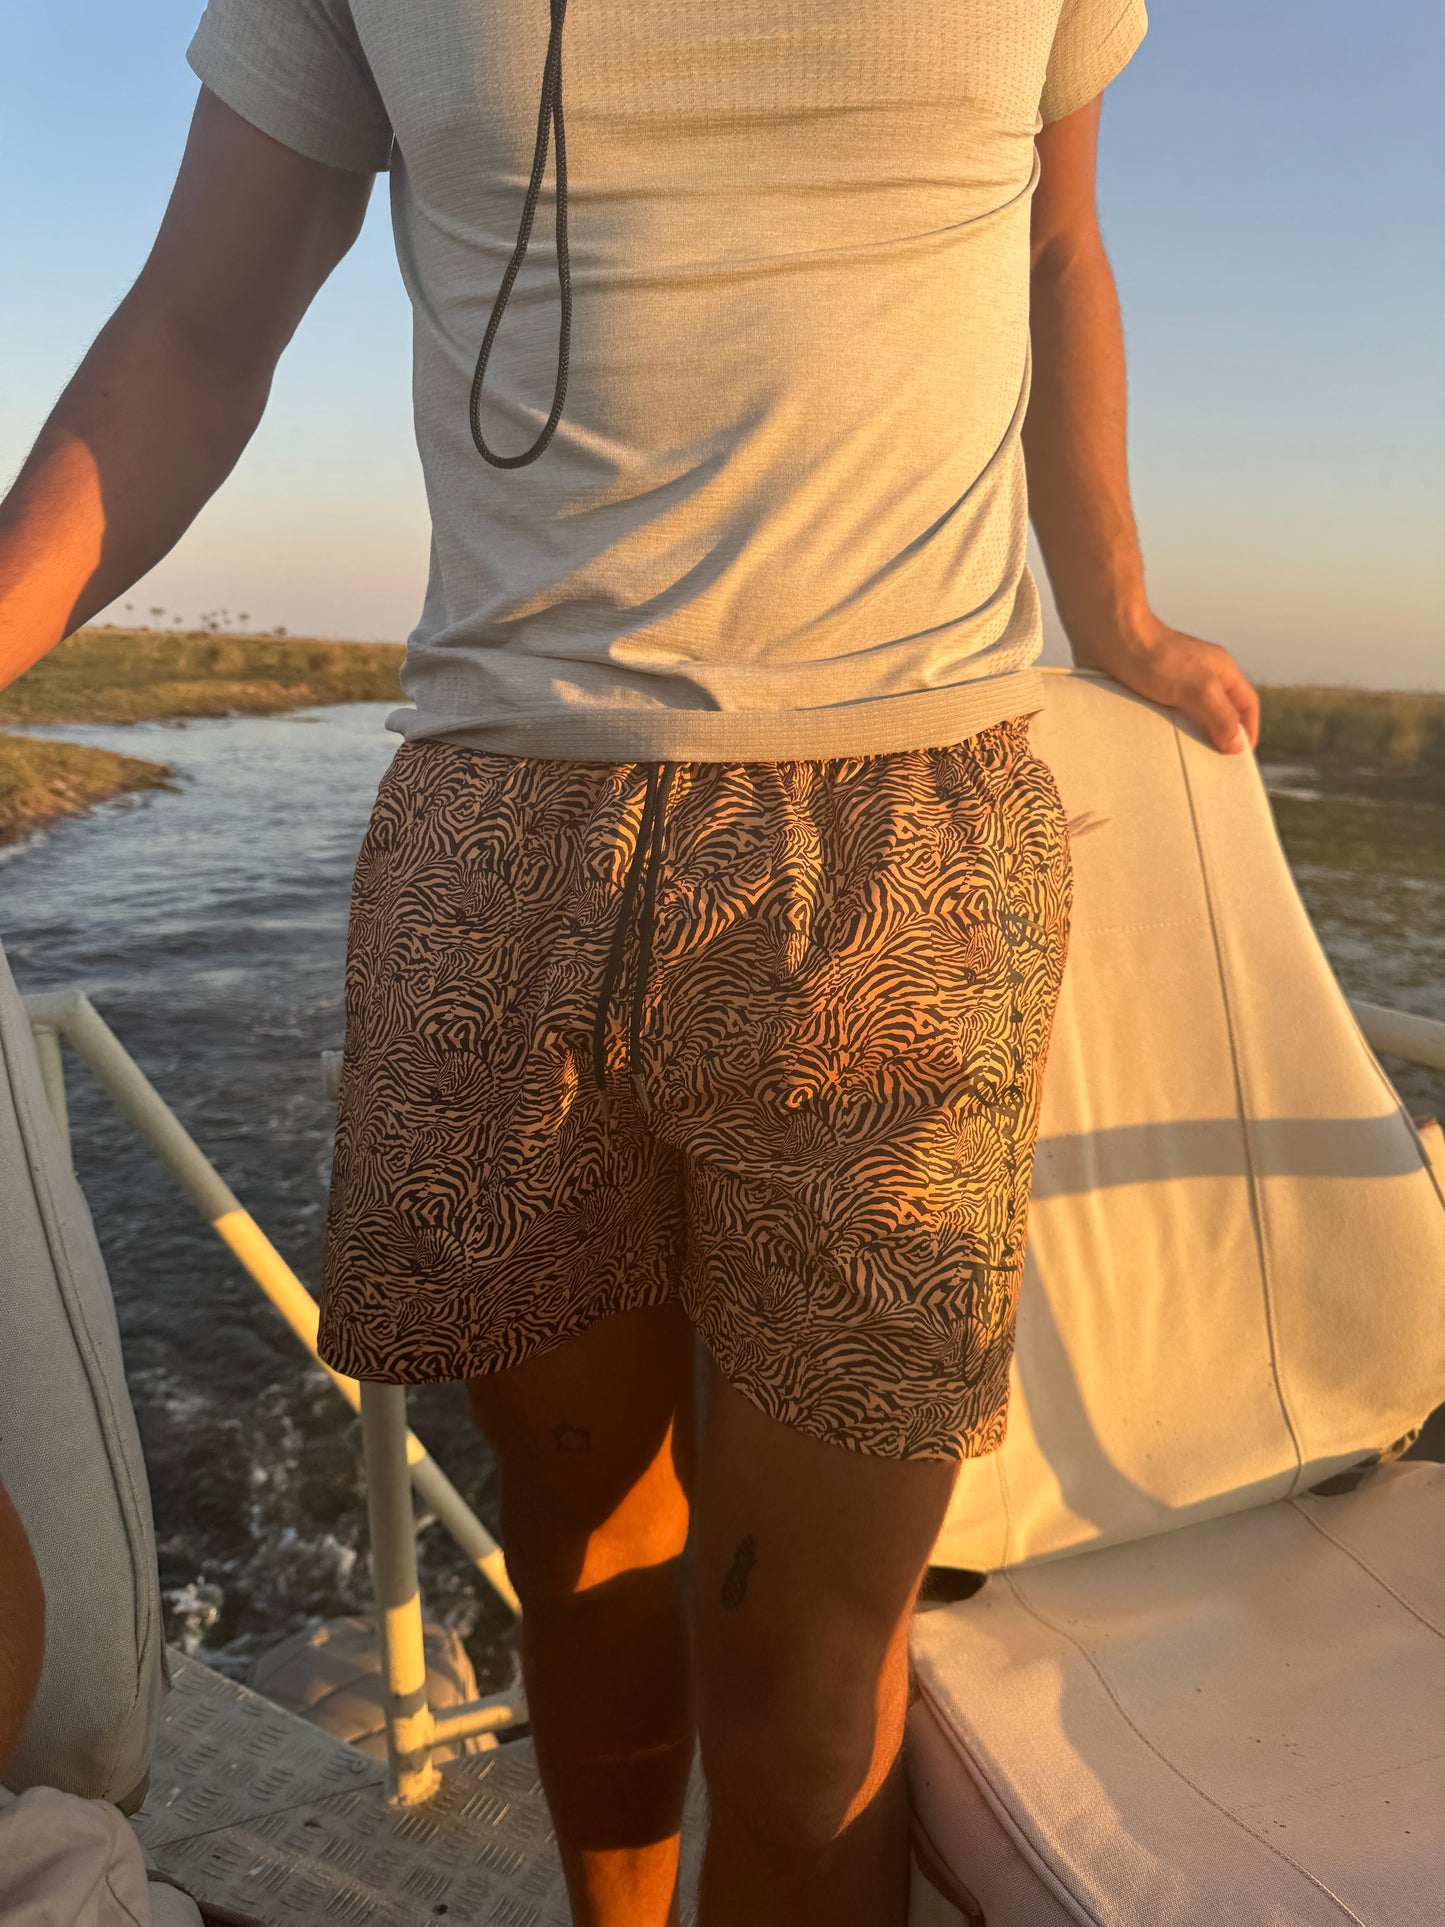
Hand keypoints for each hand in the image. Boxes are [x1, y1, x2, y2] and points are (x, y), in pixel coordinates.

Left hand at [1070, 612, 1259, 754]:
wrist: (1108, 636)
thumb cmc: (1155, 656)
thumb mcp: (1198, 689)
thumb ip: (1220, 716)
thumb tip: (1236, 745)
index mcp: (1221, 670)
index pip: (1246, 704)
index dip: (1247, 730)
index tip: (1241, 757)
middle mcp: (1200, 674)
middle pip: (1219, 711)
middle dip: (1218, 736)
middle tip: (1213, 765)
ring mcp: (1173, 680)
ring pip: (1190, 713)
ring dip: (1189, 735)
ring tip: (1184, 760)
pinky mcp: (1147, 687)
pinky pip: (1162, 712)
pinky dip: (1164, 729)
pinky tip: (1157, 744)